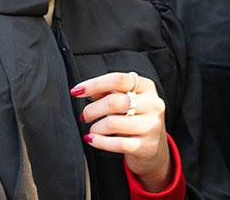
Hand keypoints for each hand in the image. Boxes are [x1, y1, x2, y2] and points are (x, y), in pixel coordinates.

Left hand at [71, 71, 170, 191]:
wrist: (153, 148)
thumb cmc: (134, 119)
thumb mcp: (125, 101)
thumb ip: (107, 92)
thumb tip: (86, 89)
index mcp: (146, 87)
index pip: (118, 79)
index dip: (95, 84)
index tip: (76, 91)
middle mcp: (153, 104)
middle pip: (114, 101)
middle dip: (92, 109)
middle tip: (85, 116)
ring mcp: (151, 125)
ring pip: (113, 123)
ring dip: (95, 127)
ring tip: (91, 130)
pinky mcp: (147, 146)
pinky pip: (118, 143)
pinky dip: (100, 142)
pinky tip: (91, 140)